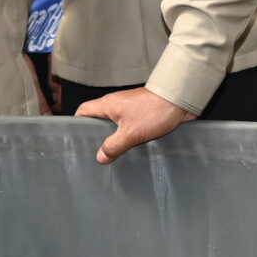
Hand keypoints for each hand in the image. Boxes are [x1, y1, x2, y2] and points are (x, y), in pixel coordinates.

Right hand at [77, 86, 195, 164]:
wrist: (180, 100)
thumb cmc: (155, 110)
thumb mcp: (130, 133)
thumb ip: (113, 146)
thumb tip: (101, 157)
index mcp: (108, 105)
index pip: (83, 111)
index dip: (77, 123)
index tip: (75, 138)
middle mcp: (117, 105)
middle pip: (99, 120)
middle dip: (97, 136)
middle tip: (95, 152)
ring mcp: (130, 109)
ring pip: (116, 126)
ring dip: (115, 138)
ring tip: (113, 155)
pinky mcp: (143, 115)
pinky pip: (130, 127)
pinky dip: (129, 137)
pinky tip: (132, 149)